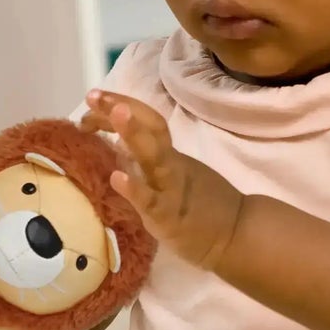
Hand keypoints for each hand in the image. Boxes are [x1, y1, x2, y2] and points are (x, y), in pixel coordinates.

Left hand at [81, 90, 242, 269]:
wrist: (235, 234)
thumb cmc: (202, 206)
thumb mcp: (174, 175)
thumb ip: (148, 160)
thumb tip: (116, 142)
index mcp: (170, 155)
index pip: (146, 120)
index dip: (121, 105)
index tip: (94, 100)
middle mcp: (170, 164)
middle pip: (149, 127)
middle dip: (121, 107)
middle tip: (93, 95)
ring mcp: (170, 188)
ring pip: (152, 155)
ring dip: (133, 132)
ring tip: (114, 112)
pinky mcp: (169, 217)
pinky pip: (151, 201)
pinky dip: (135, 189)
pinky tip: (117, 178)